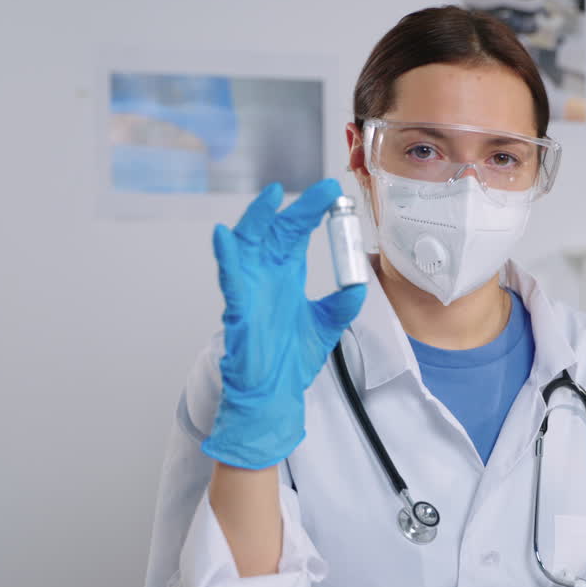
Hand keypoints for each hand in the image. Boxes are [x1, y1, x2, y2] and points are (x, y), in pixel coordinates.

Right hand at [201, 180, 366, 469]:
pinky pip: (229, 279)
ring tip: (270, 198)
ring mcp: (249, 290)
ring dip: (256, 220)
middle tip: (319, 191)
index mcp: (286, 275)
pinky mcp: (237, 310)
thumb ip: (342, 303)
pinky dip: (226, 256)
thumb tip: (360, 284)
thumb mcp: (327, 325)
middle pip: (275, 231)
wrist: (275, 395)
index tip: (332, 193)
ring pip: (246, 245)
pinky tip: (225, 236)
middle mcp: (265, 276)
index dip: (311, 210)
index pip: (296, 232)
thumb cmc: (290, 360)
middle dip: (294, 208)